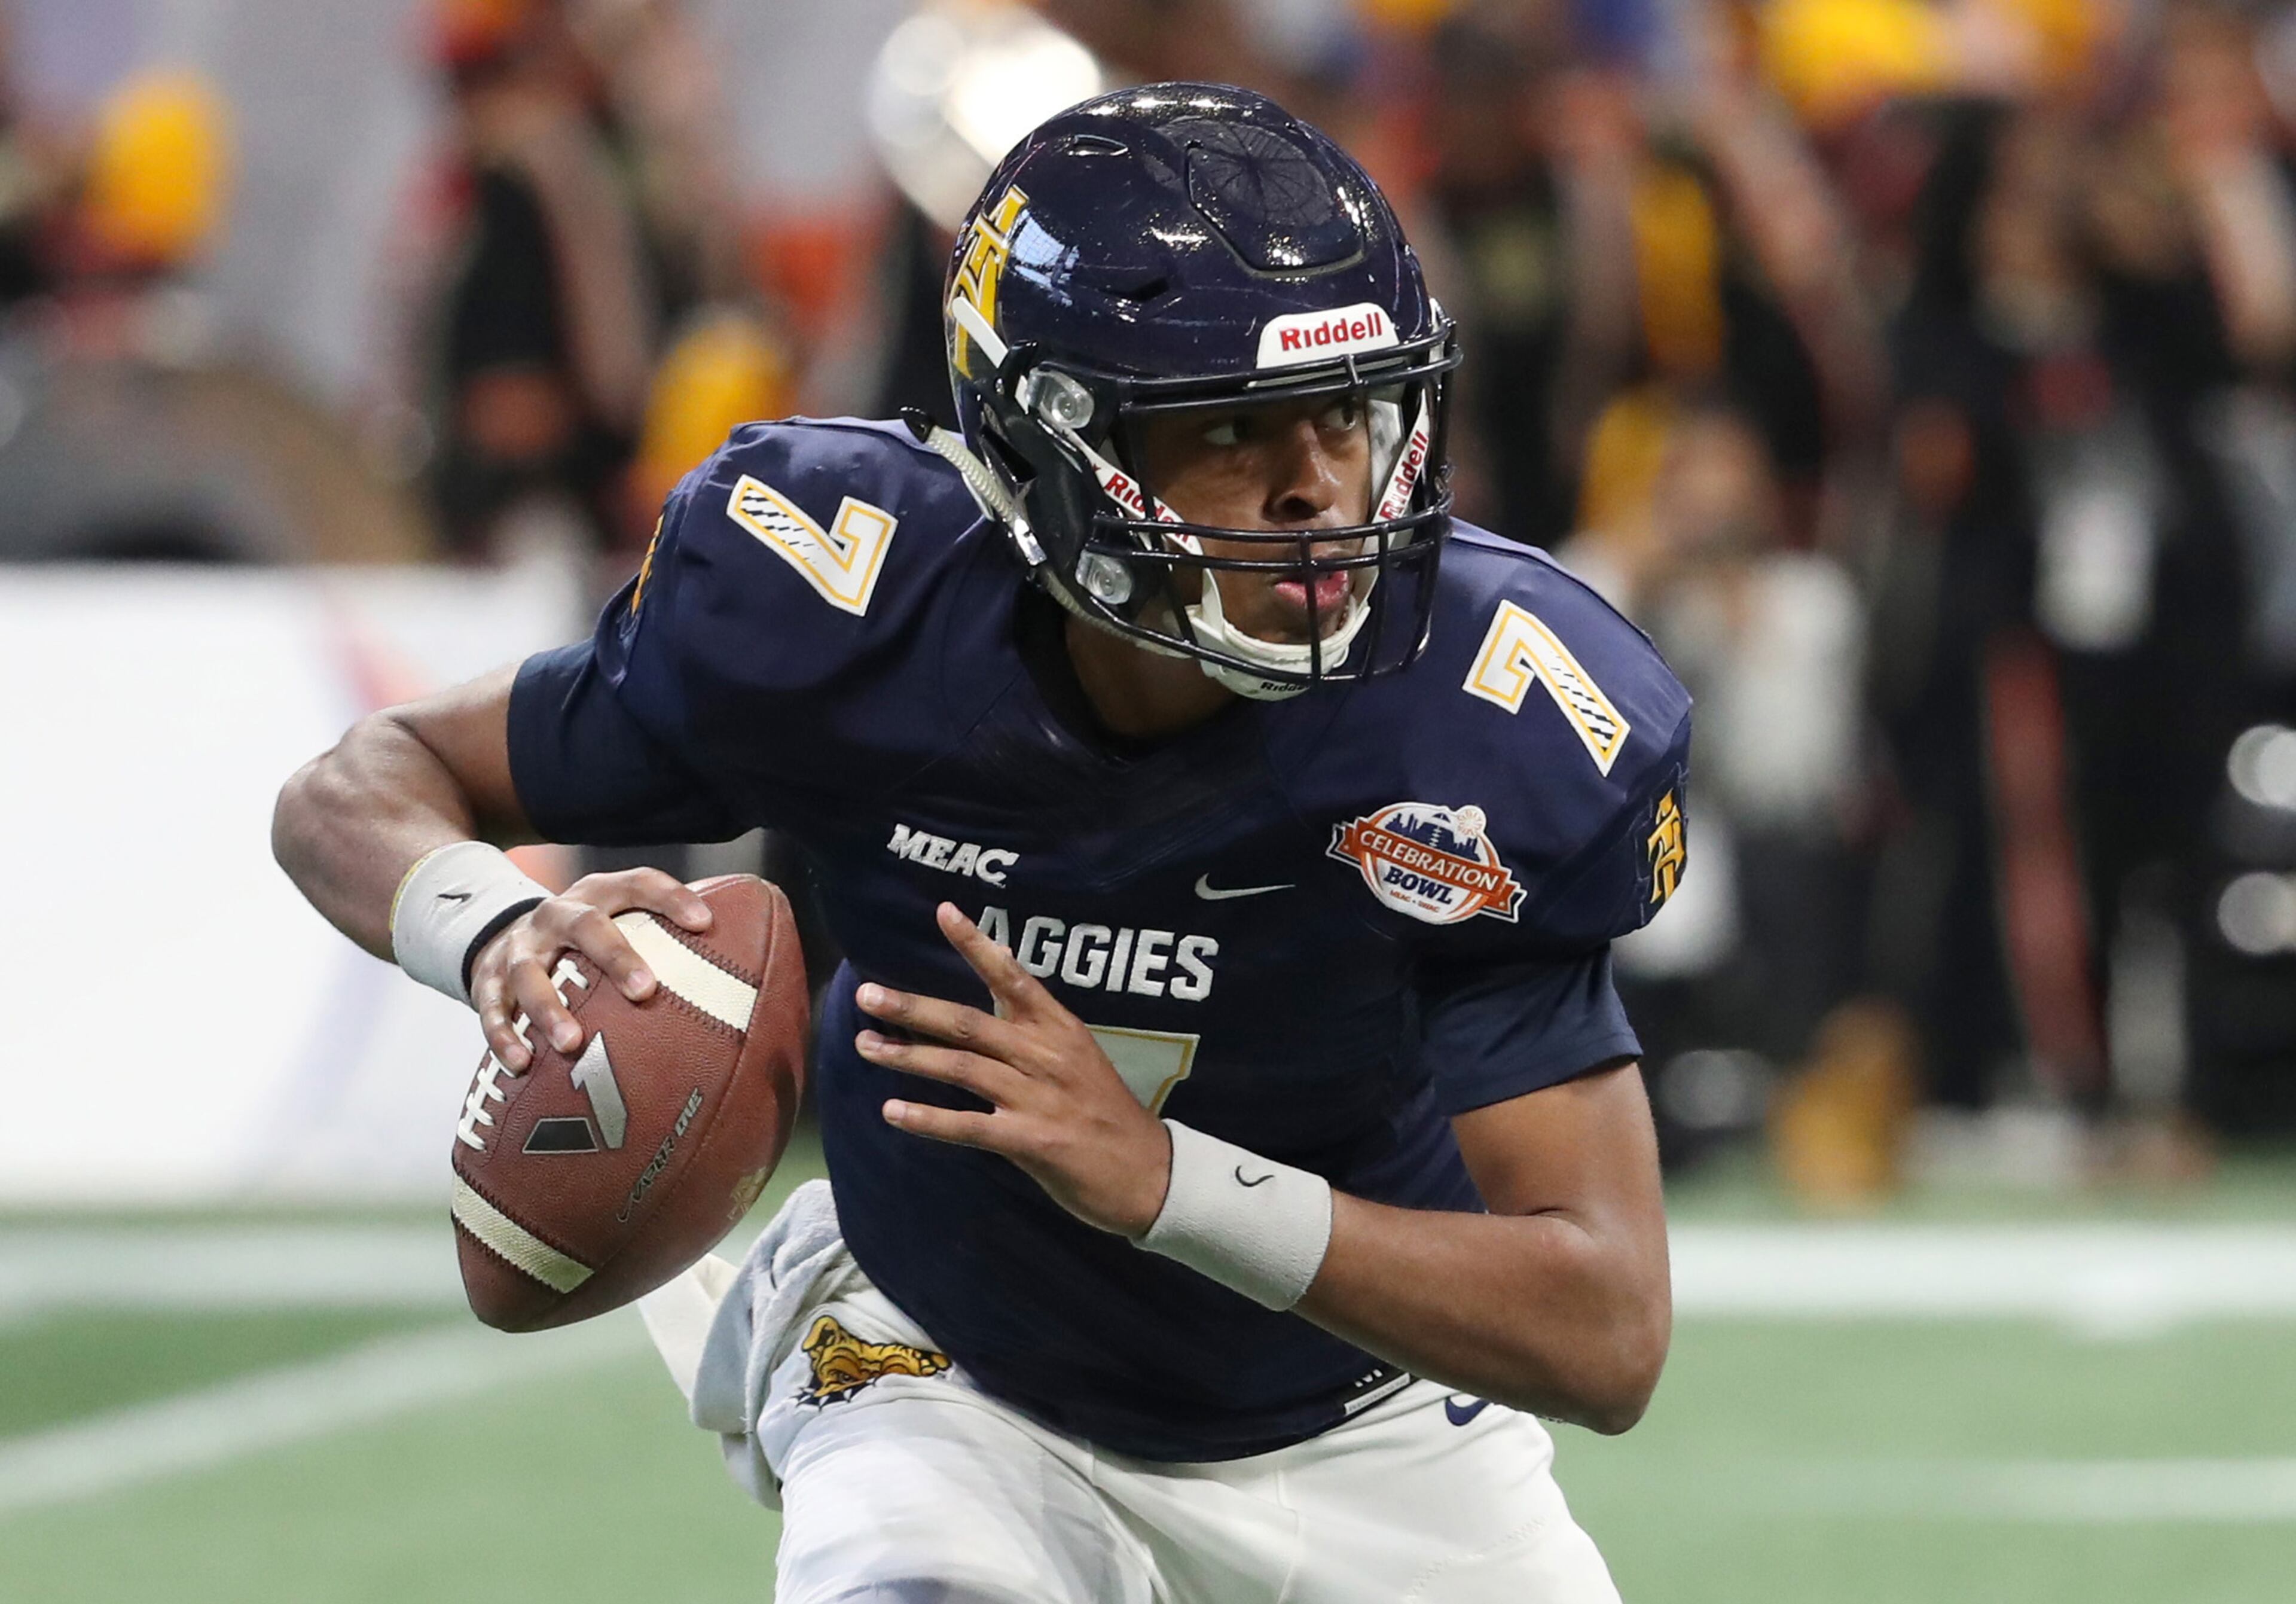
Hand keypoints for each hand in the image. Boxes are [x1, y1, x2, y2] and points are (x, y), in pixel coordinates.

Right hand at [470, 867, 711, 1069]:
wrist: (498, 934)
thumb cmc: (583, 941)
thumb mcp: (616, 924)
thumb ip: (664, 941)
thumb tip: (746, 978)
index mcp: (598, 895)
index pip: (639, 883)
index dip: (671, 898)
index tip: (706, 924)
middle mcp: (557, 915)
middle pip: (585, 925)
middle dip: (615, 956)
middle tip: (645, 990)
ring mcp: (519, 947)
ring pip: (529, 971)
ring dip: (548, 1007)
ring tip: (571, 1043)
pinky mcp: (485, 979)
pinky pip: (490, 1008)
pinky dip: (503, 1035)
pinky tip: (521, 1063)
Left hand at [854, 902, 1173, 1237]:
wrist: (1149, 1173)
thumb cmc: (1107, 1114)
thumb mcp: (1080, 1057)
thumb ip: (1037, 1026)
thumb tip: (997, 987)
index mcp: (1061, 1029)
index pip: (1013, 976)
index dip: (977, 945)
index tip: (944, 912)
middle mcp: (1046, 1055)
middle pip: (969, 1023)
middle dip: (914, 1008)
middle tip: (867, 995)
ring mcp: (1038, 1097)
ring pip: (961, 1067)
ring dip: (908, 1056)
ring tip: (865, 1046)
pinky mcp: (1031, 1141)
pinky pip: (969, 1125)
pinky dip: (928, 1119)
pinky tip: (892, 1112)